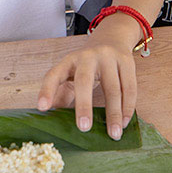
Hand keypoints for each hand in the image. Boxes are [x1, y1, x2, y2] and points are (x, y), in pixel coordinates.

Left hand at [36, 23, 137, 140]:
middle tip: (84, 128)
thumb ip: (63, 93)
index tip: (42, 108)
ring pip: (112, 88)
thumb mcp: (72, 73)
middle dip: (84, 105)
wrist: (113, 37)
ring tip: (114, 134)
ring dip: (113, 113)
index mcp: (69, 60)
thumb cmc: (88, 64)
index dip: (47, 90)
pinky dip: (127, 107)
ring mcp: (109, 58)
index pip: (54, 75)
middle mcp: (88, 57)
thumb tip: (53, 117)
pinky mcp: (127, 62)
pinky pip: (129, 88)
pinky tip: (124, 122)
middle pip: (84, 81)